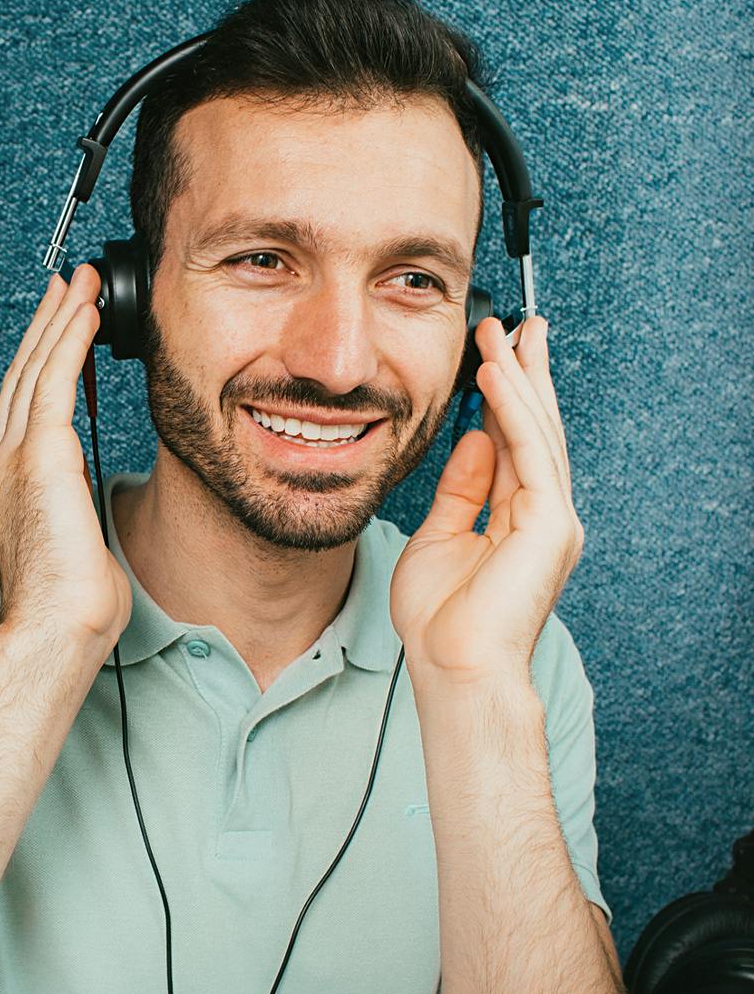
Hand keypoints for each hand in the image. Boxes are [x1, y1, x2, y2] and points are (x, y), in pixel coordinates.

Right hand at [0, 263, 131, 648]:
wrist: (53, 627)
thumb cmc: (66, 601)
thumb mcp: (68, 539)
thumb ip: (69, 505)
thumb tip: (83, 495)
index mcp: (3, 481)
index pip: (23, 405)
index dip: (41, 360)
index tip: (60, 327)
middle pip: (23, 376)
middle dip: (47, 326)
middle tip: (68, 285)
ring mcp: (13, 457)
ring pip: (36, 370)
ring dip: (60, 321)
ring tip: (80, 284)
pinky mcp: (39, 456)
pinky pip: (54, 381)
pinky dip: (68, 341)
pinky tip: (84, 312)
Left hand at [388, 315, 583, 687]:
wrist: (453, 666)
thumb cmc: (441, 619)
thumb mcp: (441, 537)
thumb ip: (462, 489)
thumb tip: (475, 440)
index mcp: (519, 520)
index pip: (517, 445)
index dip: (506, 398)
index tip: (494, 357)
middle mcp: (543, 515)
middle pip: (536, 430)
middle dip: (526, 375)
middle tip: (516, 327)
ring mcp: (551, 519)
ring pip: (538, 432)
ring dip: (519, 379)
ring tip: (503, 335)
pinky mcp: (547, 522)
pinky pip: (530, 451)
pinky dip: (512, 410)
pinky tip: (496, 375)